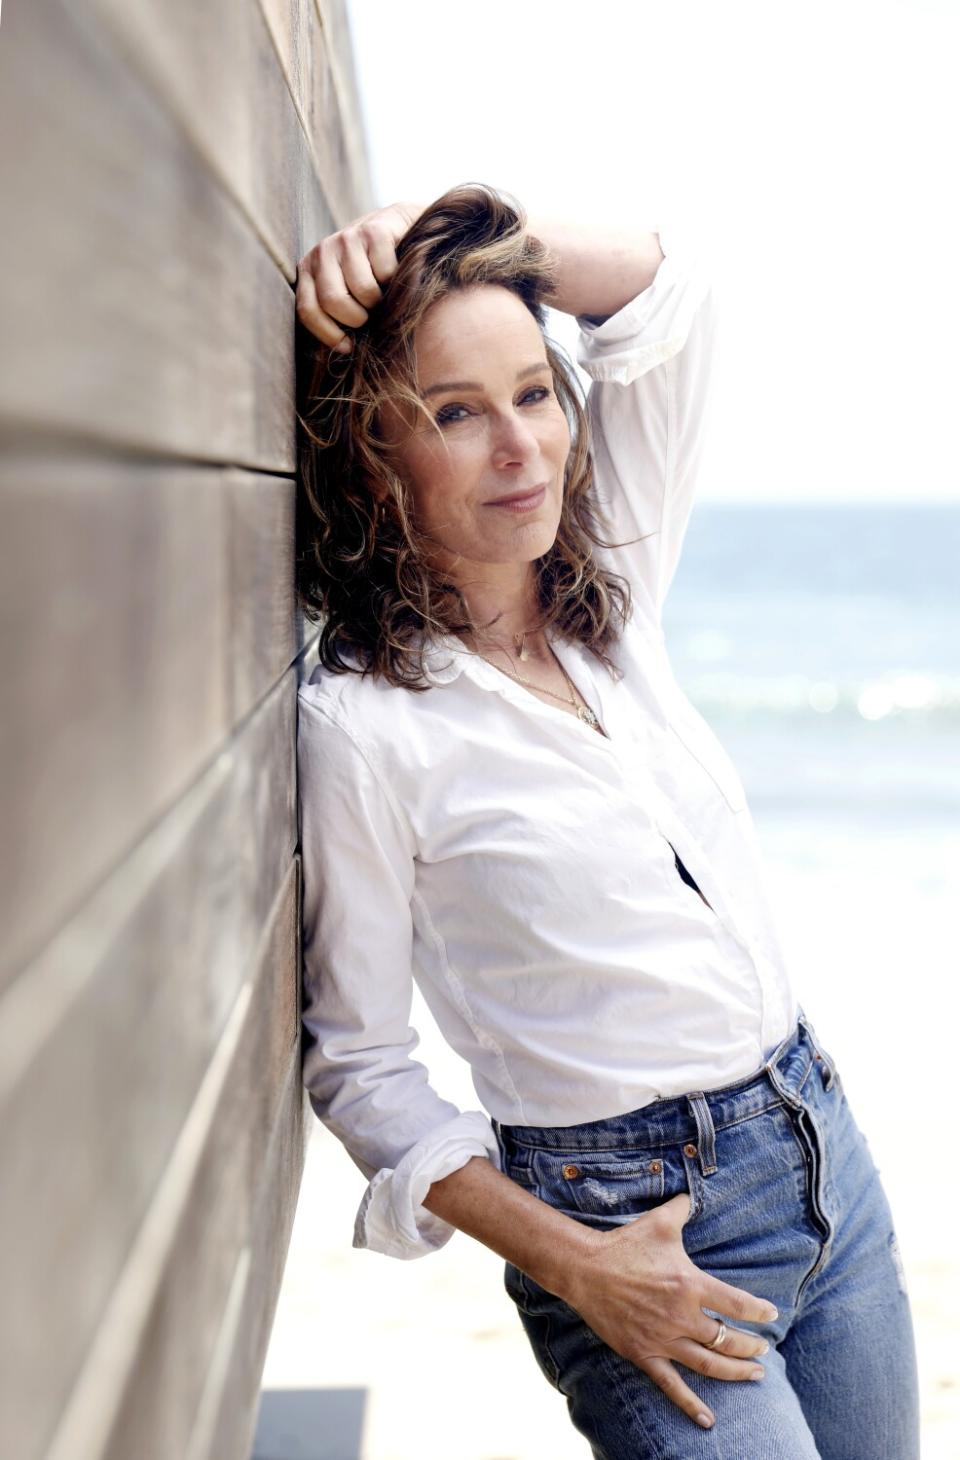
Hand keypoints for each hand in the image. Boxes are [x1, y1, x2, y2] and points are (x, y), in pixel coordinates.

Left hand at [295, 201, 422, 351]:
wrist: (401, 228)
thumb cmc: (371, 273)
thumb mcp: (346, 292)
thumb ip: (335, 313)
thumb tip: (343, 349)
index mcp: (309, 269)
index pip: (308, 310)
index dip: (329, 335)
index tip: (348, 347)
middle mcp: (323, 251)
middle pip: (333, 301)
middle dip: (356, 318)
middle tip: (368, 315)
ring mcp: (347, 238)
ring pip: (362, 289)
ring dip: (379, 301)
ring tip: (382, 293)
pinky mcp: (374, 230)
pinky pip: (385, 272)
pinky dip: (395, 279)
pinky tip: (394, 272)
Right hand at [560, 1193, 775, 1430]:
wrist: (586, 1268)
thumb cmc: (626, 1243)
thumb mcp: (659, 1221)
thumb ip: (682, 1208)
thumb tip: (693, 1194)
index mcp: (690, 1284)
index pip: (736, 1303)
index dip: (758, 1312)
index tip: (772, 1315)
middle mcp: (681, 1315)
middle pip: (727, 1338)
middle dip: (751, 1347)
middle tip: (763, 1350)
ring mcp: (663, 1338)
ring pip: (709, 1364)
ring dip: (736, 1372)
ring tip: (756, 1375)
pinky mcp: (644, 1354)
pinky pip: (672, 1386)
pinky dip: (692, 1405)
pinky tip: (709, 1420)